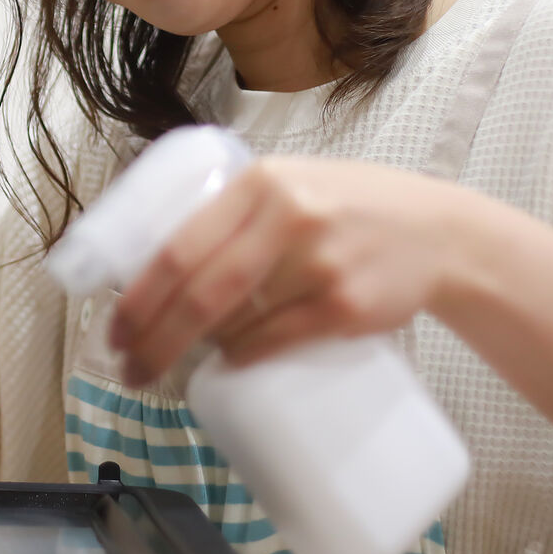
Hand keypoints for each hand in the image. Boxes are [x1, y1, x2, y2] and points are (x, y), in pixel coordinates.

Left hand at [108, 156, 462, 386]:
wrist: (438, 232)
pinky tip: (230, 365)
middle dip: (152, 340)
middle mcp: (288, 217)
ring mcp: (320, 263)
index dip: (138, 297)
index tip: (114, 330)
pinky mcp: (347, 305)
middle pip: (198, 292)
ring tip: (173, 366)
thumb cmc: (350, 209)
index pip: (179, 245)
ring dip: (196, 350)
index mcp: (260, 182)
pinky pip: (277, 342)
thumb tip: (157, 265)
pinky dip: (244, 358)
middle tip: (129, 370)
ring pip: (235, 321)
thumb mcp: (291, 185)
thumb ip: (234, 212)